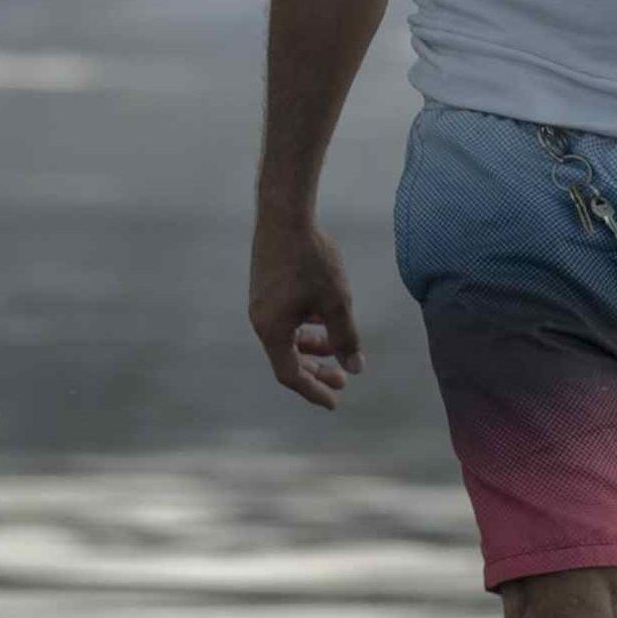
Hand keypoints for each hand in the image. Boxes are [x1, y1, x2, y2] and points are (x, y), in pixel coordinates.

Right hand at [248, 213, 363, 410]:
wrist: (284, 214)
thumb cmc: (312, 258)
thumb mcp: (337, 301)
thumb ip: (346, 337)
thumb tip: (356, 369)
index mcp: (273, 330)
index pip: (291, 375)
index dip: (314, 391)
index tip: (335, 402)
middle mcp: (261, 320)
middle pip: (287, 360)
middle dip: (316, 372)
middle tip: (343, 378)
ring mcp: (260, 304)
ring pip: (286, 339)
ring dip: (312, 349)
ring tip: (337, 347)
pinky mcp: (264, 289)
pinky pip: (284, 321)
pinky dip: (304, 328)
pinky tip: (323, 319)